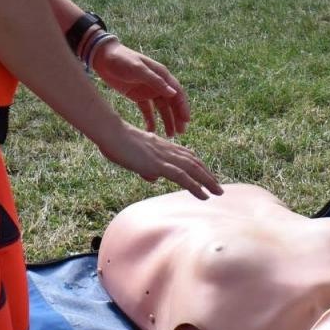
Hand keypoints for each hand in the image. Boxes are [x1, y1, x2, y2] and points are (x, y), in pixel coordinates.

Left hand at [91, 41, 190, 136]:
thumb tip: (173, 93)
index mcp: (162, 75)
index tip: (186, 120)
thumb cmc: (122, 60)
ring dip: (167, 120)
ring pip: (161, 108)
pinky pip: (147, 110)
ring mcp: (148, 91)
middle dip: (177, 117)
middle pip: (171, 103)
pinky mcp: (138, 96)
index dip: (183, 107)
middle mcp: (158, 84)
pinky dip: (150, 120)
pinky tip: (151, 131)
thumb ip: (155, 81)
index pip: (177, 93)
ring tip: (170, 135)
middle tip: (181, 132)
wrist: (103, 58)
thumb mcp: (139, 69)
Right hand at [97, 122, 221, 198]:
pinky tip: (204, 195)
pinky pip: (182, 177)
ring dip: (207, 181)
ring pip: (193, 169)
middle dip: (207, 174)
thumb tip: (153, 178)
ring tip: (218, 192)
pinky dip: (195, 186)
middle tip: (218, 186)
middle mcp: (167, 149)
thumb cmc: (116, 143)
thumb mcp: (134, 156)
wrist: (110, 133)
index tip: (206, 173)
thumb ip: (145, 166)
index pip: (185, 155)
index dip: (197, 165)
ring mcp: (164, 156)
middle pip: (193, 162)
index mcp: (162, 145)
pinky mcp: (159, 164)